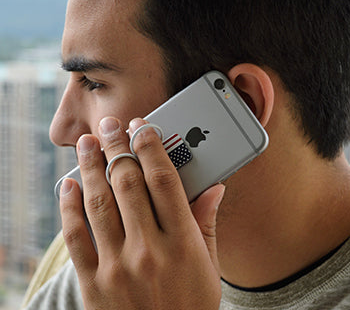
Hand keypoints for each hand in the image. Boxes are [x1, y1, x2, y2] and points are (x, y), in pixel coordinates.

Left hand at [59, 117, 224, 309]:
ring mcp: (117, 268)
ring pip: (100, 203)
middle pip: (129, 184)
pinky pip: (76, 238)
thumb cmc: (191, 305)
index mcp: (183, 243)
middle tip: (111, 125)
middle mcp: (149, 251)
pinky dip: (69, 207)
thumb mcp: (209, 265)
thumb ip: (207, 222)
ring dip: (91, 167)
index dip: (152, 147)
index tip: (143, 126)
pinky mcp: (93, 284)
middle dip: (118, 147)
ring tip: (88, 142)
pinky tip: (68, 183)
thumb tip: (215, 186)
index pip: (164, 180)